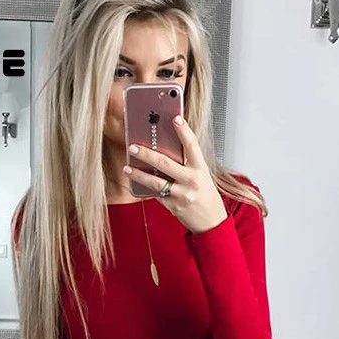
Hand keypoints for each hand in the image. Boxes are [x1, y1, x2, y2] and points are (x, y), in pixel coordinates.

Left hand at [124, 114, 227, 233]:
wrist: (211, 220)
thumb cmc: (205, 194)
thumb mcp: (201, 174)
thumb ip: (186, 163)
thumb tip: (164, 148)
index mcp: (200, 168)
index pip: (192, 145)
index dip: (184, 131)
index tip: (175, 118)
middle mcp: (192, 180)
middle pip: (165, 163)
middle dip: (147, 154)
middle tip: (133, 147)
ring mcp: (182, 194)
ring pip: (156, 182)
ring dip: (139, 174)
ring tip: (127, 168)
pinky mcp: (173, 206)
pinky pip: (156, 194)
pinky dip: (145, 187)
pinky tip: (135, 181)